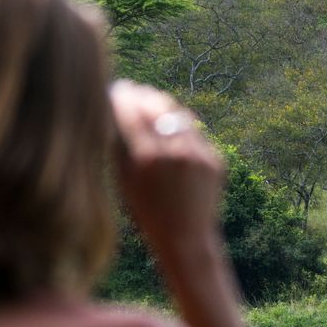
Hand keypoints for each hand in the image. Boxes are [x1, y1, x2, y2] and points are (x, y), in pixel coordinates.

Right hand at [110, 80, 223, 256]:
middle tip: (132, 89)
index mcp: (147, 158)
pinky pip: (195, 132)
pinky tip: (169, 125)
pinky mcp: (215, 159)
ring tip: (149, 102)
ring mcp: (199, 154)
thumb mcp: (124, 182)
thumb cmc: (146, 213)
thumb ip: (118, 145)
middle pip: (156, 105)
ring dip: (162, 104)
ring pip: (178, 114)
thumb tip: (111, 110)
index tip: (115, 88)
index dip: (121, 96)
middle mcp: (175, 152)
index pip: (131, 111)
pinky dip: (180, 124)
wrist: (186, 239)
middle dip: (142, 95)